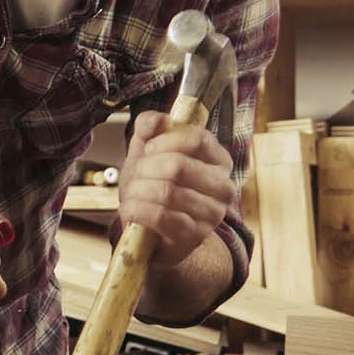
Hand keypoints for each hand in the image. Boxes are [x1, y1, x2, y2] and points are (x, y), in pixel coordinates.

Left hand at [119, 113, 236, 265]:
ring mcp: (212, 213)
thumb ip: (150, 128)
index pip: (198, 139)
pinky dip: (138, 210)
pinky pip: (161, 216)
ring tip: (132, 194)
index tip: (149, 149)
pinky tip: (131, 209)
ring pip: (168, 192)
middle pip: (179, 166)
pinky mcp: (194, 235)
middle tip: (136, 175)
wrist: (151, 229)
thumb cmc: (153, 186)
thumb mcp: (148, 152)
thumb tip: (160, 119)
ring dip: (139, 191)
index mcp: (218, 159)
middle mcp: (223, 186)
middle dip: (146, 169)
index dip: (167, 141)